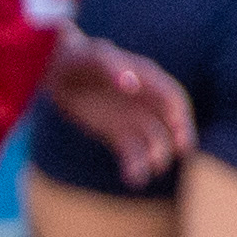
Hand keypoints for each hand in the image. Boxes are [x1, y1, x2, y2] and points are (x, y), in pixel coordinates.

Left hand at [46, 33, 194, 187]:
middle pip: (170, 123)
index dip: (179, 115)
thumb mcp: (94, 57)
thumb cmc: (79, 57)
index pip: (172, 98)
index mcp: (147, 78)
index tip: (180, 133)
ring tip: (143, 173)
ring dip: (154, 157)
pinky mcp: (116, 134)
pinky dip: (135, 166)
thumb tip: (133, 85)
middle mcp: (145, 100)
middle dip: (178, 138)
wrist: (56, 70)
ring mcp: (131, 118)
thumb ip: (113, 68)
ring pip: (152, 142)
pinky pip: (132, 152)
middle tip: (180, 154)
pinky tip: (133, 179)